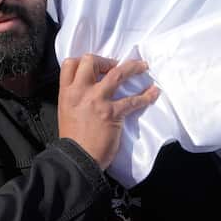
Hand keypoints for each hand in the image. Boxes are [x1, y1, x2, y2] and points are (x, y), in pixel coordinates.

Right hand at [58, 55, 158, 169]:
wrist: (77, 160)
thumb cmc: (73, 140)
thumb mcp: (66, 112)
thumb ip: (76, 98)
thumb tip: (88, 90)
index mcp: (67, 93)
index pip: (71, 64)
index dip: (85, 61)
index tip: (97, 66)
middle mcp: (80, 92)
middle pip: (92, 61)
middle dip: (106, 60)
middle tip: (116, 66)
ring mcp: (97, 100)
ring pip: (117, 73)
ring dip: (132, 67)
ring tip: (143, 66)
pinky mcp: (113, 113)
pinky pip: (133, 100)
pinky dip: (146, 95)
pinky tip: (154, 93)